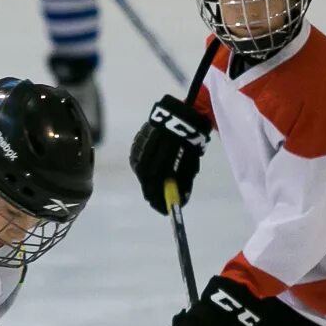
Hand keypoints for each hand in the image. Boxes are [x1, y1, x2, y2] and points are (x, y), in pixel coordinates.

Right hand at [129, 94, 212, 213]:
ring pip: (141, 172)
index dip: (159, 202)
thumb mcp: (189, 163)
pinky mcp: (136, 143)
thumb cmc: (188, 141)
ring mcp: (139, 150)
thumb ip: (183, 182)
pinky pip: (139, 161)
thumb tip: (181, 200)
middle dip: (153, 194)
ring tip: (158, 187)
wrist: (179, 115)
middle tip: (160, 202)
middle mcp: (145, 158)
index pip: (154, 189)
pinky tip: (153, 171)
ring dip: (149, 182)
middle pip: (146, 183)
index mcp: (159, 164)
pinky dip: (146, 169)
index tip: (164, 210)